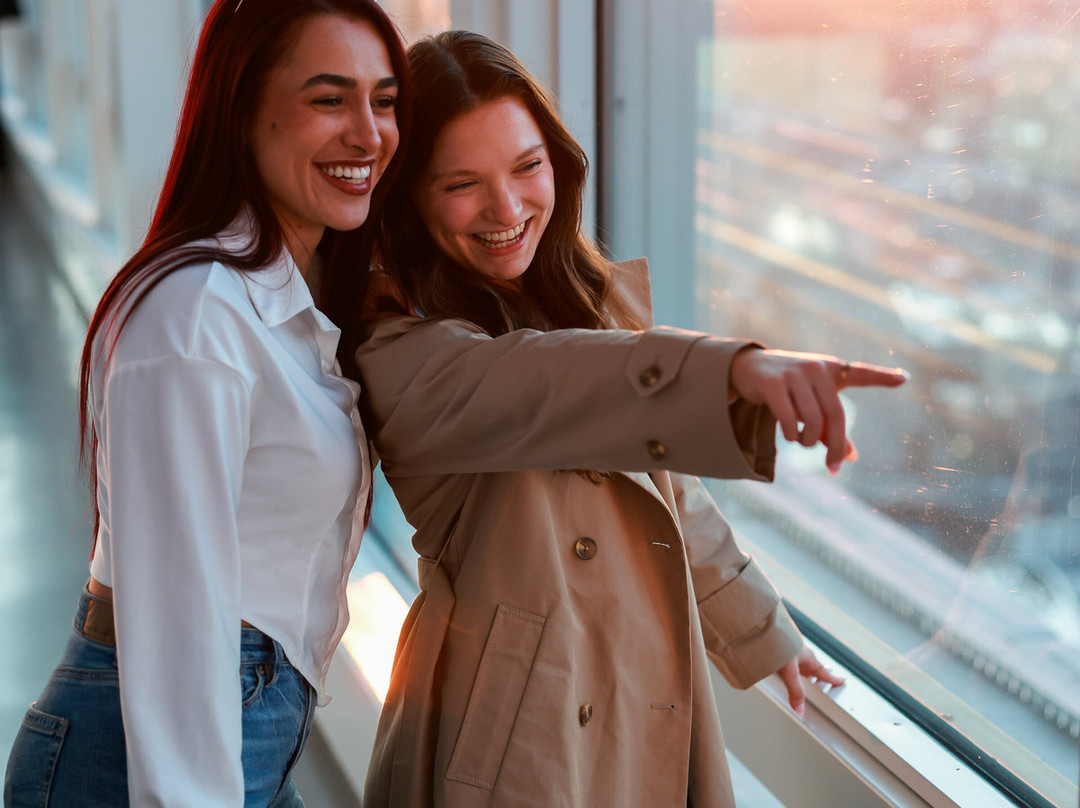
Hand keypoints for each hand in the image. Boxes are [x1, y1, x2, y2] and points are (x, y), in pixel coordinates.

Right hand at [729, 348, 907, 472]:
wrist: (748, 368)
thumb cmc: (788, 388)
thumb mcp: (811, 401)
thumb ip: (830, 427)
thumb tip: (850, 457)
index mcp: (830, 369)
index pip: (859, 373)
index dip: (882, 377)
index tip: (904, 379)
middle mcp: (815, 368)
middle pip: (835, 415)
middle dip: (836, 446)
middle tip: (833, 466)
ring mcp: (792, 374)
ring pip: (811, 420)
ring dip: (808, 441)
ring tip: (802, 441)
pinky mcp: (772, 384)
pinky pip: (789, 420)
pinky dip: (791, 435)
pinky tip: (788, 435)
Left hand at [777, 646, 844, 716]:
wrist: (765, 624)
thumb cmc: (780, 643)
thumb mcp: (789, 672)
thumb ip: (795, 692)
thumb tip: (800, 710)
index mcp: (808, 659)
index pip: (824, 672)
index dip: (833, 679)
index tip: (842, 681)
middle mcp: (801, 652)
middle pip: (812, 666)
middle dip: (818, 672)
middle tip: (825, 675)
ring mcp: (790, 646)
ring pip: (800, 659)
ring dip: (803, 665)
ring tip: (803, 670)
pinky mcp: (779, 642)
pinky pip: (788, 653)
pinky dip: (789, 658)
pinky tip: (781, 659)